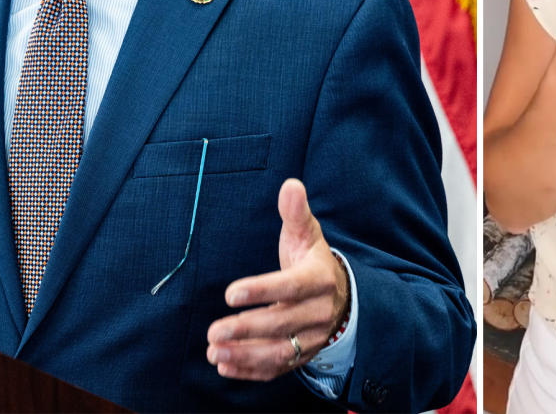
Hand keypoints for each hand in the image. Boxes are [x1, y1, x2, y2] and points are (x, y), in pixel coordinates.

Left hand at [206, 179, 349, 380]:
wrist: (341, 296)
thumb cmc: (312, 261)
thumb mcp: (307, 234)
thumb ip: (295, 212)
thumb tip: (290, 184)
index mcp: (319, 279)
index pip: (291, 287)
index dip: (262, 291)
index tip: (231, 293)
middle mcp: (319, 311)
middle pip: (282, 323)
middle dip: (246, 328)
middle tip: (213, 330)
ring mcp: (312, 337)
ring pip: (280, 351)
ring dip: (245, 354)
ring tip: (214, 351)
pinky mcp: (303, 356)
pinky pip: (278, 368)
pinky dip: (251, 370)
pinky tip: (225, 365)